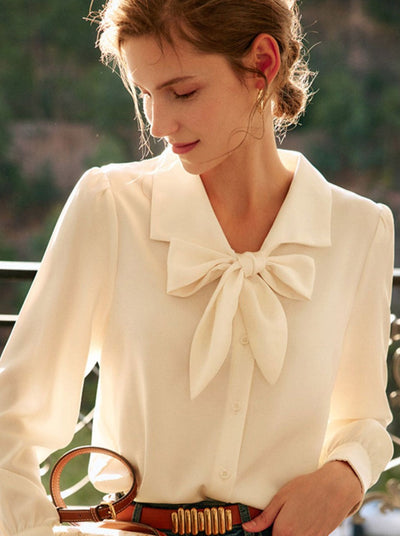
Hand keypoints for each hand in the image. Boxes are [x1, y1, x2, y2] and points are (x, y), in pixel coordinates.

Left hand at [242, 461, 362, 535]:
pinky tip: (305, 518)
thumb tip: (248, 528)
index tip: (268, 525)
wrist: (336, 488)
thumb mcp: (281, 497)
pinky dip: (302, 531)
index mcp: (283, 531)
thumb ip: (264, 517)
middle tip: (283, 516)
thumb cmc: (308, 488)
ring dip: (290, 532)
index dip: (265, 531)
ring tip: (295, 514)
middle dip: (279, 531)